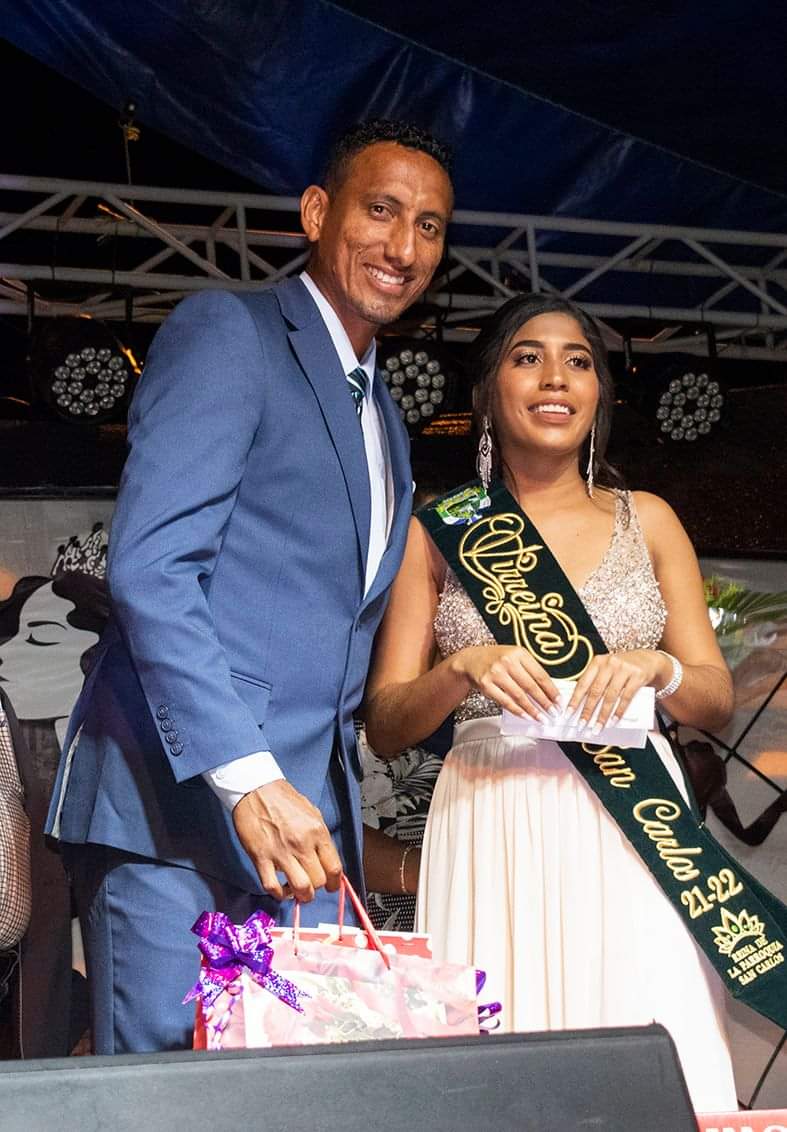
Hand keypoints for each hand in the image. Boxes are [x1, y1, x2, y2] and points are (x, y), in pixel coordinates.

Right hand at [232, 779, 341, 902]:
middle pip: (319, 881)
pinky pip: (272, 887)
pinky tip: (281, 890)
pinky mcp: (261, 858)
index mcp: (317, 832)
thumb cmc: (283, 799)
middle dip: (317, 888)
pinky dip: (279, 894)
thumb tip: (327, 860)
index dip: (336, 883)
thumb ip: (320, 837)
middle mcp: (301, 844)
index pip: (334, 868)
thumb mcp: (312, 813)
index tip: (332, 887)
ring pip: (300, 888)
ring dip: (301, 895)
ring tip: (298, 892)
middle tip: (311, 885)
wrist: (256, 789)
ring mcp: (281, 852)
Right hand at [453, 645, 559, 719]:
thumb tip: (548, 690)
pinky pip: (505, 701)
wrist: (470, 660)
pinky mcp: (486, 684)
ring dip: (532, 710)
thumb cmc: (495, 659)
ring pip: (519, 696)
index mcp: (519, 653)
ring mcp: (496, 673)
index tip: (559, 700)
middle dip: (544, 702)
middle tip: (553, 712)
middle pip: (531, 686)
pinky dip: (517, 711)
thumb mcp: (513, 656)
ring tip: (541, 718)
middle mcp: (507, 661)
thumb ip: (529, 670)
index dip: (551, 690)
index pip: (540, 674)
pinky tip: (526, 716)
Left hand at [566, 649, 669, 731]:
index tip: (569, 713)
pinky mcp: (637, 676)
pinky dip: (619, 711)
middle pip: (595, 691)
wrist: (648, 660)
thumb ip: (596, 683)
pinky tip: (613, 721)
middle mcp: (609, 664)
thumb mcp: (607, 670)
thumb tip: (581, 706)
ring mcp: (624, 669)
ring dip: (603, 715)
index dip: (575, 699)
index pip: (583, 683)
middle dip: (588, 710)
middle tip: (582, 725)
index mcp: (597, 662)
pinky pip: (626, 697)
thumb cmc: (622, 668)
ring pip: (610, 696)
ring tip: (598, 727)